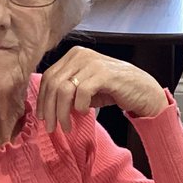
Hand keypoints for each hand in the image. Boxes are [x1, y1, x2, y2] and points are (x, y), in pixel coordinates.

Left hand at [37, 47, 167, 132]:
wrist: (141, 90)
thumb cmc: (112, 90)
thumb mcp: (84, 88)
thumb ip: (66, 92)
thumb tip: (47, 108)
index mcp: (73, 55)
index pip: (48, 77)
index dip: (42, 99)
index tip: (42, 117)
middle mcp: (80, 55)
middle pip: (53, 84)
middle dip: (49, 109)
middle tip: (51, 127)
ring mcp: (92, 63)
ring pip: (64, 89)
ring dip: (62, 112)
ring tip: (66, 126)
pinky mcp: (103, 73)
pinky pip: (82, 92)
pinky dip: (79, 106)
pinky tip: (84, 112)